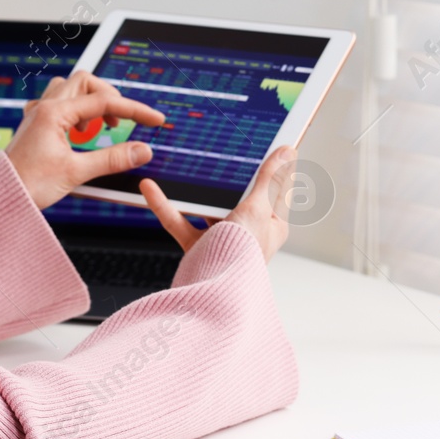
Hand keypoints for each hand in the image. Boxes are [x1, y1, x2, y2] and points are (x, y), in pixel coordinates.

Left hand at [2, 71, 165, 209]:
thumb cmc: (28, 185)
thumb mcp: (76, 173)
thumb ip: (112, 159)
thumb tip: (142, 150)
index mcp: (54, 113)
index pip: (104, 102)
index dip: (134, 110)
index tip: (154, 120)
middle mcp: (44, 107)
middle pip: (85, 82)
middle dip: (109, 97)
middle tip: (122, 121)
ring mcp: (37, 114)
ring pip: (69, 89)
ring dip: (89, 101)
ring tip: (99, 126)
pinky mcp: (34, 126)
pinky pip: (57, 103)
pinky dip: (74, 111)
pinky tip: (77, 131)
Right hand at [139, 145, 296, 262]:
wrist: (211, 296)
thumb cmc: (241, 258)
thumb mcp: (257, 208)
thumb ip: (269, 179)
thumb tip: (289, 151)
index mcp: (271, 224)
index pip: (278, 188)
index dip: (278, 166)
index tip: (275, 142)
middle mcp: (248, 232)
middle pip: (241, 196)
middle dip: (231, 177)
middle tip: (225, 150)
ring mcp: (222, 239)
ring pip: (208, 208)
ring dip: (195, 192)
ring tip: (186, 168)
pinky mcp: (198, 248)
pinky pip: (180, 221)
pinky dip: (164, 206)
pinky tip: (150, 189)